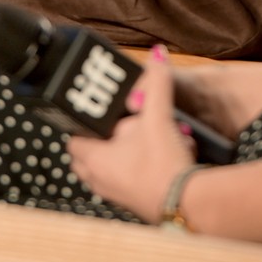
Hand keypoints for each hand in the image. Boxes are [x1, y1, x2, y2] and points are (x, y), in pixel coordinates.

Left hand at [69, 46, 195, 223]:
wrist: (188, 205)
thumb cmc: (162, 166)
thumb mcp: (158, 118)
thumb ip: (156, 84)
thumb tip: (156, 55)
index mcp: (94, 159)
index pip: (73, 138)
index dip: (84, 122)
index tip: (98, 109)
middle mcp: (100, 179)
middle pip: (89, 153)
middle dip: (105, 136)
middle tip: (123, 122)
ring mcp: (117, 193)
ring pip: (111, 166)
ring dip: (126, 150)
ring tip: (148, 135)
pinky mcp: (135, 201)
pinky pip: (130, 179)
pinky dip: (143, 164)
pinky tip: (166, 153)